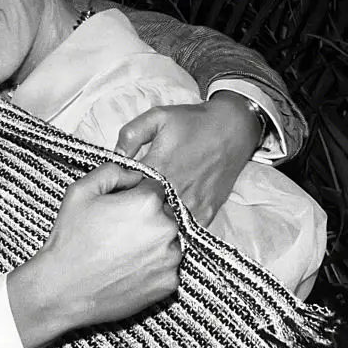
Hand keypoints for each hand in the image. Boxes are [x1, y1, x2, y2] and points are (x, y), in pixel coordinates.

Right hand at [7, 163, 180, 347]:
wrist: (64, 289)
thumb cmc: (71, 240)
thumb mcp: (81, 191)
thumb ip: (112, 171)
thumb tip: (134, 176)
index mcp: (147, 203)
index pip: (154, 188)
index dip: (135, 195)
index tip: (120, 209)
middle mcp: (165, 229)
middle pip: (164, 214)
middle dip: (146, 218)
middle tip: (117, 231)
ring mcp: (169, 259)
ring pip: (168, 241)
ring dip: (152, 242)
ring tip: (122, 251)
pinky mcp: (168, 284)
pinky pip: (167, 267)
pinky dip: (153, 266)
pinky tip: (128, 268)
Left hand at [112, 93, 259, 223]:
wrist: (233, 129)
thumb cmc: (193, 122)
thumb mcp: (157, 116)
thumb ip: (130, 134)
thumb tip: (115, 157)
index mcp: (158, 166)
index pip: (126, 188)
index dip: (118, 190)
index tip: (114, 189)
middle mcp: (174, 189)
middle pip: (143, 209)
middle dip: (133, 208)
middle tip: (126, 205)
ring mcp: (192, 203)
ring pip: (164, 224)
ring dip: (153, 220)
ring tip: (144, 214)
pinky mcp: (207, 212)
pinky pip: (185, 231)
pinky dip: (174, 230)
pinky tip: (166, 220)